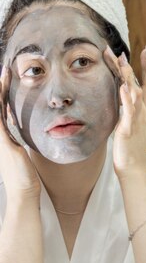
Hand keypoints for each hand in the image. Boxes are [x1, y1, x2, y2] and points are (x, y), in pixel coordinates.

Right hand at [0, 66, 40, 200]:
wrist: (24, 192)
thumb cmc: (27, 176)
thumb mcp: (23, 154)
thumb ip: (21, 143)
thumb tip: (25, 135)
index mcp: (3, 136)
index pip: (1, 109)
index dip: (3, 93)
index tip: (8, 77)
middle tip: (4, 70)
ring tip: (3, 74)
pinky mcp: (3, 142)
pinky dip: (0, 104)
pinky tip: (3, 92)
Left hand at [103, 46, 145, 179]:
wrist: (134, 168)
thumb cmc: (133, 147)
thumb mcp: (138, 124)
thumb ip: (143, 108)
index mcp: (144, 110)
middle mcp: (143, 112)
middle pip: (144, 84)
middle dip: (138, 66)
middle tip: (133, 49)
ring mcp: (137, 120)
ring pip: (136, 95)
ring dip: (130, 78)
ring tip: (124, 62)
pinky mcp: (128, 129)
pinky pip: (128, 112)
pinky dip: (126, 99)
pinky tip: (123, 88)